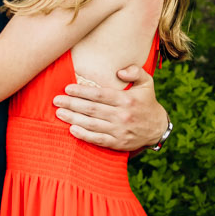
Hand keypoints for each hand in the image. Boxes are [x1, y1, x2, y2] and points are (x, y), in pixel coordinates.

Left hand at [54, 63, 168, 151]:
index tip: (67, 88)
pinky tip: (72, 129)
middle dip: (72, 104)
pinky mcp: (117, 143)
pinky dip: (83, 135)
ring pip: (91, 124)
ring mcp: (119, 131)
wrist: (158, 128)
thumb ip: (135, 71)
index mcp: (126, 99)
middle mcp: (122, 115)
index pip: (99, 94)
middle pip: (91, 109)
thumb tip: (119, 72)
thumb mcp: (147, 82)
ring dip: (73, 119)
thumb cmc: (147, 102)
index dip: (81, 91)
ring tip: (60, 113)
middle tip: (56, 100)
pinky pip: (97, 140)